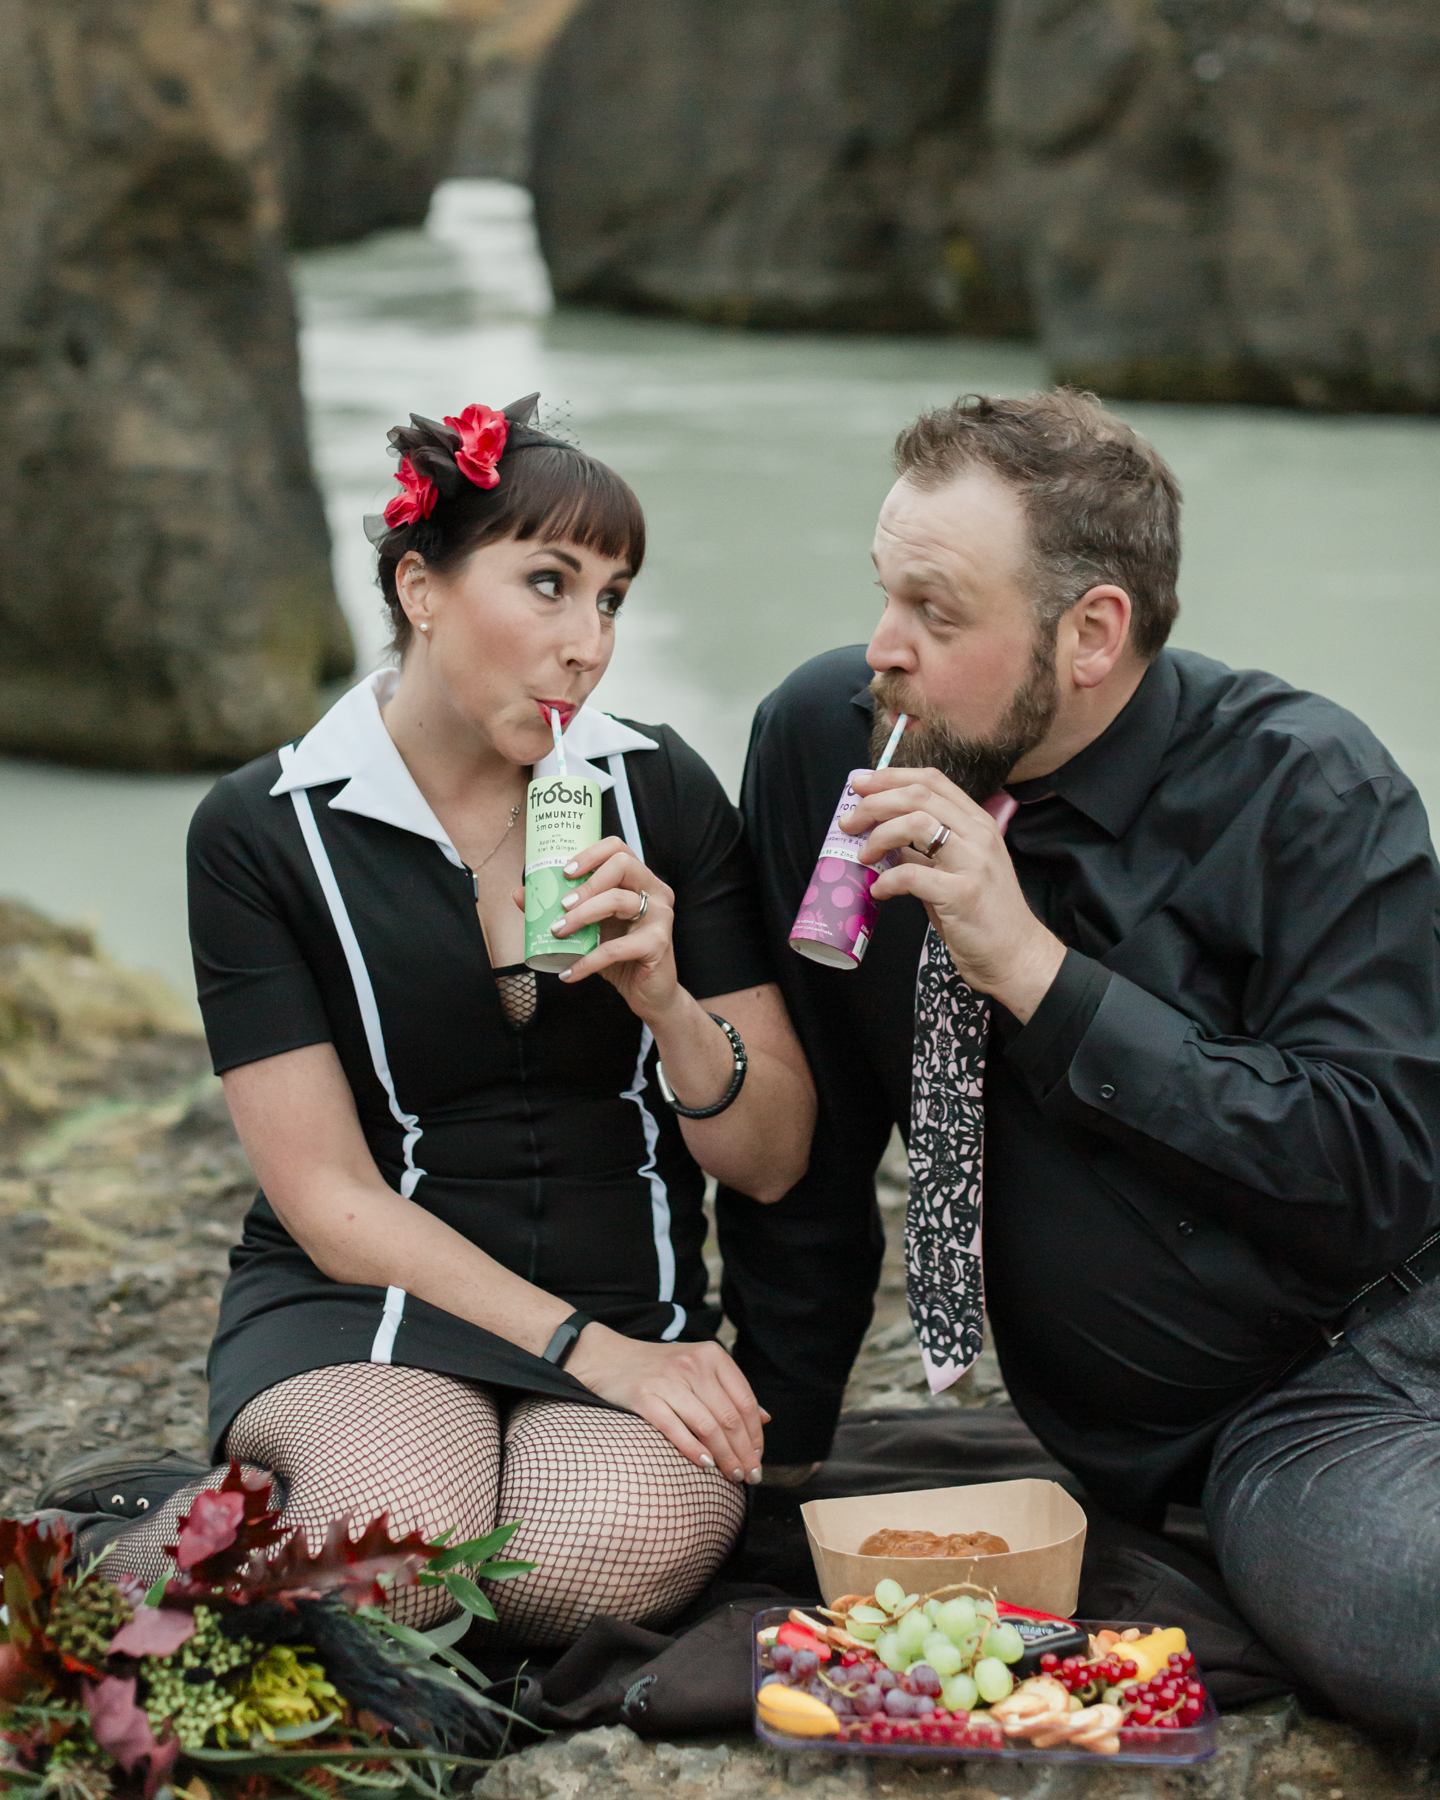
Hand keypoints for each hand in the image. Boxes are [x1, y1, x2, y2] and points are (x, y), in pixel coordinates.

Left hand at [513, 835, 678, 1022]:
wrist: (649, 992)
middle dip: (587, 883)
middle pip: (622, 865)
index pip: (618, 849)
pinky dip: (588, 961)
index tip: (565, 872)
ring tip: (558, 932)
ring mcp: (660, 916)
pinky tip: (570, 972)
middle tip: (563, 905)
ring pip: (618, 900)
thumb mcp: (591, 929)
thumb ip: (562, 909)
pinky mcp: (658, 943)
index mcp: (640, 880)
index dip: (590, 854)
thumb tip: (521, 893)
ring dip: (582, 915)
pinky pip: (616, 947)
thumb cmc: (621, 956)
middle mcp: (655, 891)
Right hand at [565, 1322, 770, 1481]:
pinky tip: (705, 1465)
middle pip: (729, 1417)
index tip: (758, 1457)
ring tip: (733, 1476)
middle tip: (751, 1476)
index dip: (755, 1434)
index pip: (744, 1401)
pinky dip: (693, 1449)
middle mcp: (693, 1365)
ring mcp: (668, 1381)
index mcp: (712, 1356)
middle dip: (744, 1451)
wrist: (609, 1359)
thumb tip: (766, 1419)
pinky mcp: (644, 1397)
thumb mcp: (699, 1369)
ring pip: (707, 1426)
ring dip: (725, 1456)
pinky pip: (674, 1428)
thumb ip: (730, 1391)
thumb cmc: (661, 1369)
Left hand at [846, 767, 1064, 1022]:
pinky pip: (912, 875)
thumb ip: (926, 851)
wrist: (1015, 954)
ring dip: (879, 836)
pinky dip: (887, 880)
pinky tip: (878, 891)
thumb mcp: (955, 871)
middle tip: (849, 822)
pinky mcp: (962, 894)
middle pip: (918, 796)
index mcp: (977, 822)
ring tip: (864, 857)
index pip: (932, 780)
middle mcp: (979, 834)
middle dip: (874, 803)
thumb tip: (884, 839)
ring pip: (916, 823)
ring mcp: (973, 862)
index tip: (859, 785)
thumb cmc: (982, 914)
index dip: (890, 777)